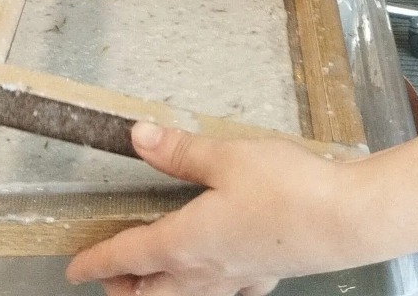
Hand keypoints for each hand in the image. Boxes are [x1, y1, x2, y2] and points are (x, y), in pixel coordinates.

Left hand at [65, 121, 356, 295]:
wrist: (343, 220)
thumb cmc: (284, 188)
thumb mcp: (225, 156)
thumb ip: (180, 151)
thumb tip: (137, 138)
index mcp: (186, 242)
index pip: (129, 257)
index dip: (97, 262)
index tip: (74, 269)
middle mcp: (206, 271)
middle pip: (152, 293)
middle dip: (125, 290)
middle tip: (108, 280)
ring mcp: (238, 278)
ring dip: (160, 295)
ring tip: (151, 284)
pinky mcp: (265, 274)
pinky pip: (226, 292)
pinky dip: (208, 289)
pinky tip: (220, 274)